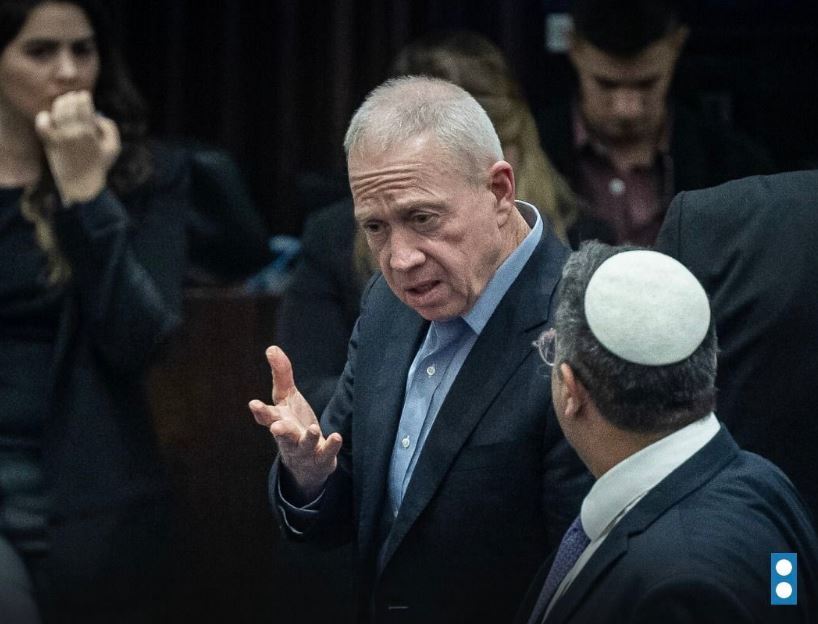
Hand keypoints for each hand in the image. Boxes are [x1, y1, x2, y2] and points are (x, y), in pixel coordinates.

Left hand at [34, 90, 120, 204]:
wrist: (81, 184)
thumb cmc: (99, 166)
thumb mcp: (114, 148)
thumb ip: (110, 128)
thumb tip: (97, 115)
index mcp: (89, 132)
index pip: (84, 106)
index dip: (83, 97)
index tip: (84, 96)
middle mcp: (73, 133)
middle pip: (69, 105)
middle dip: (72, 98)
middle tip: (73, 98)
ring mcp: (60, 137)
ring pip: (57, 111)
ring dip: (60, 104)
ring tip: (63, 103)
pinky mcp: (50, 143)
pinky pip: (42, 124)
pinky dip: (44, 117)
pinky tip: (49, 117)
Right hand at [249, 346, 341, 500]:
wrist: (306, 462)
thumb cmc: (293, 424)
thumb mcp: (287, 398)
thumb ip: (281, 374)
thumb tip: (271, 348)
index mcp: (278, 421)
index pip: (266, 417)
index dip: (260, 411)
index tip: (254, 404)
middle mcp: (288, 437)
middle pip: (282, 434)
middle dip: (279, 430)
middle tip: (276, 427)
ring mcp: (304, 450)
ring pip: (304, 445)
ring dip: (308, 438)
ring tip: (313, 430)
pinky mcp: (321, 458)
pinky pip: (326, 453)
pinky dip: (331, 446)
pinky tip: (337, 437)